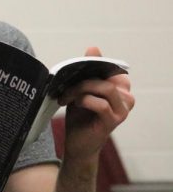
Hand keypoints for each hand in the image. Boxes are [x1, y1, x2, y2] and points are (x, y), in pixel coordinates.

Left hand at [58, 46, 133, 161]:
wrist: (77, 143)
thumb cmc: (80, 115)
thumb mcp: (81, 89)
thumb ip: (88, 70)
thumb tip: (94, 48)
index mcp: (120, 88)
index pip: (112, 68)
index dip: (94, 65)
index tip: (75, 69)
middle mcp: (126, 98)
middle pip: (108, 77)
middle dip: (83, 79)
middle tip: (64, 86)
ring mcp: (123, 110)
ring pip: (106, 88)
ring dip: (81, 89)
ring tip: (66, 96)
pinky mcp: (114, 121)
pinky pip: (101, 104)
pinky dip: (84, 100)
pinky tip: (73, 104)